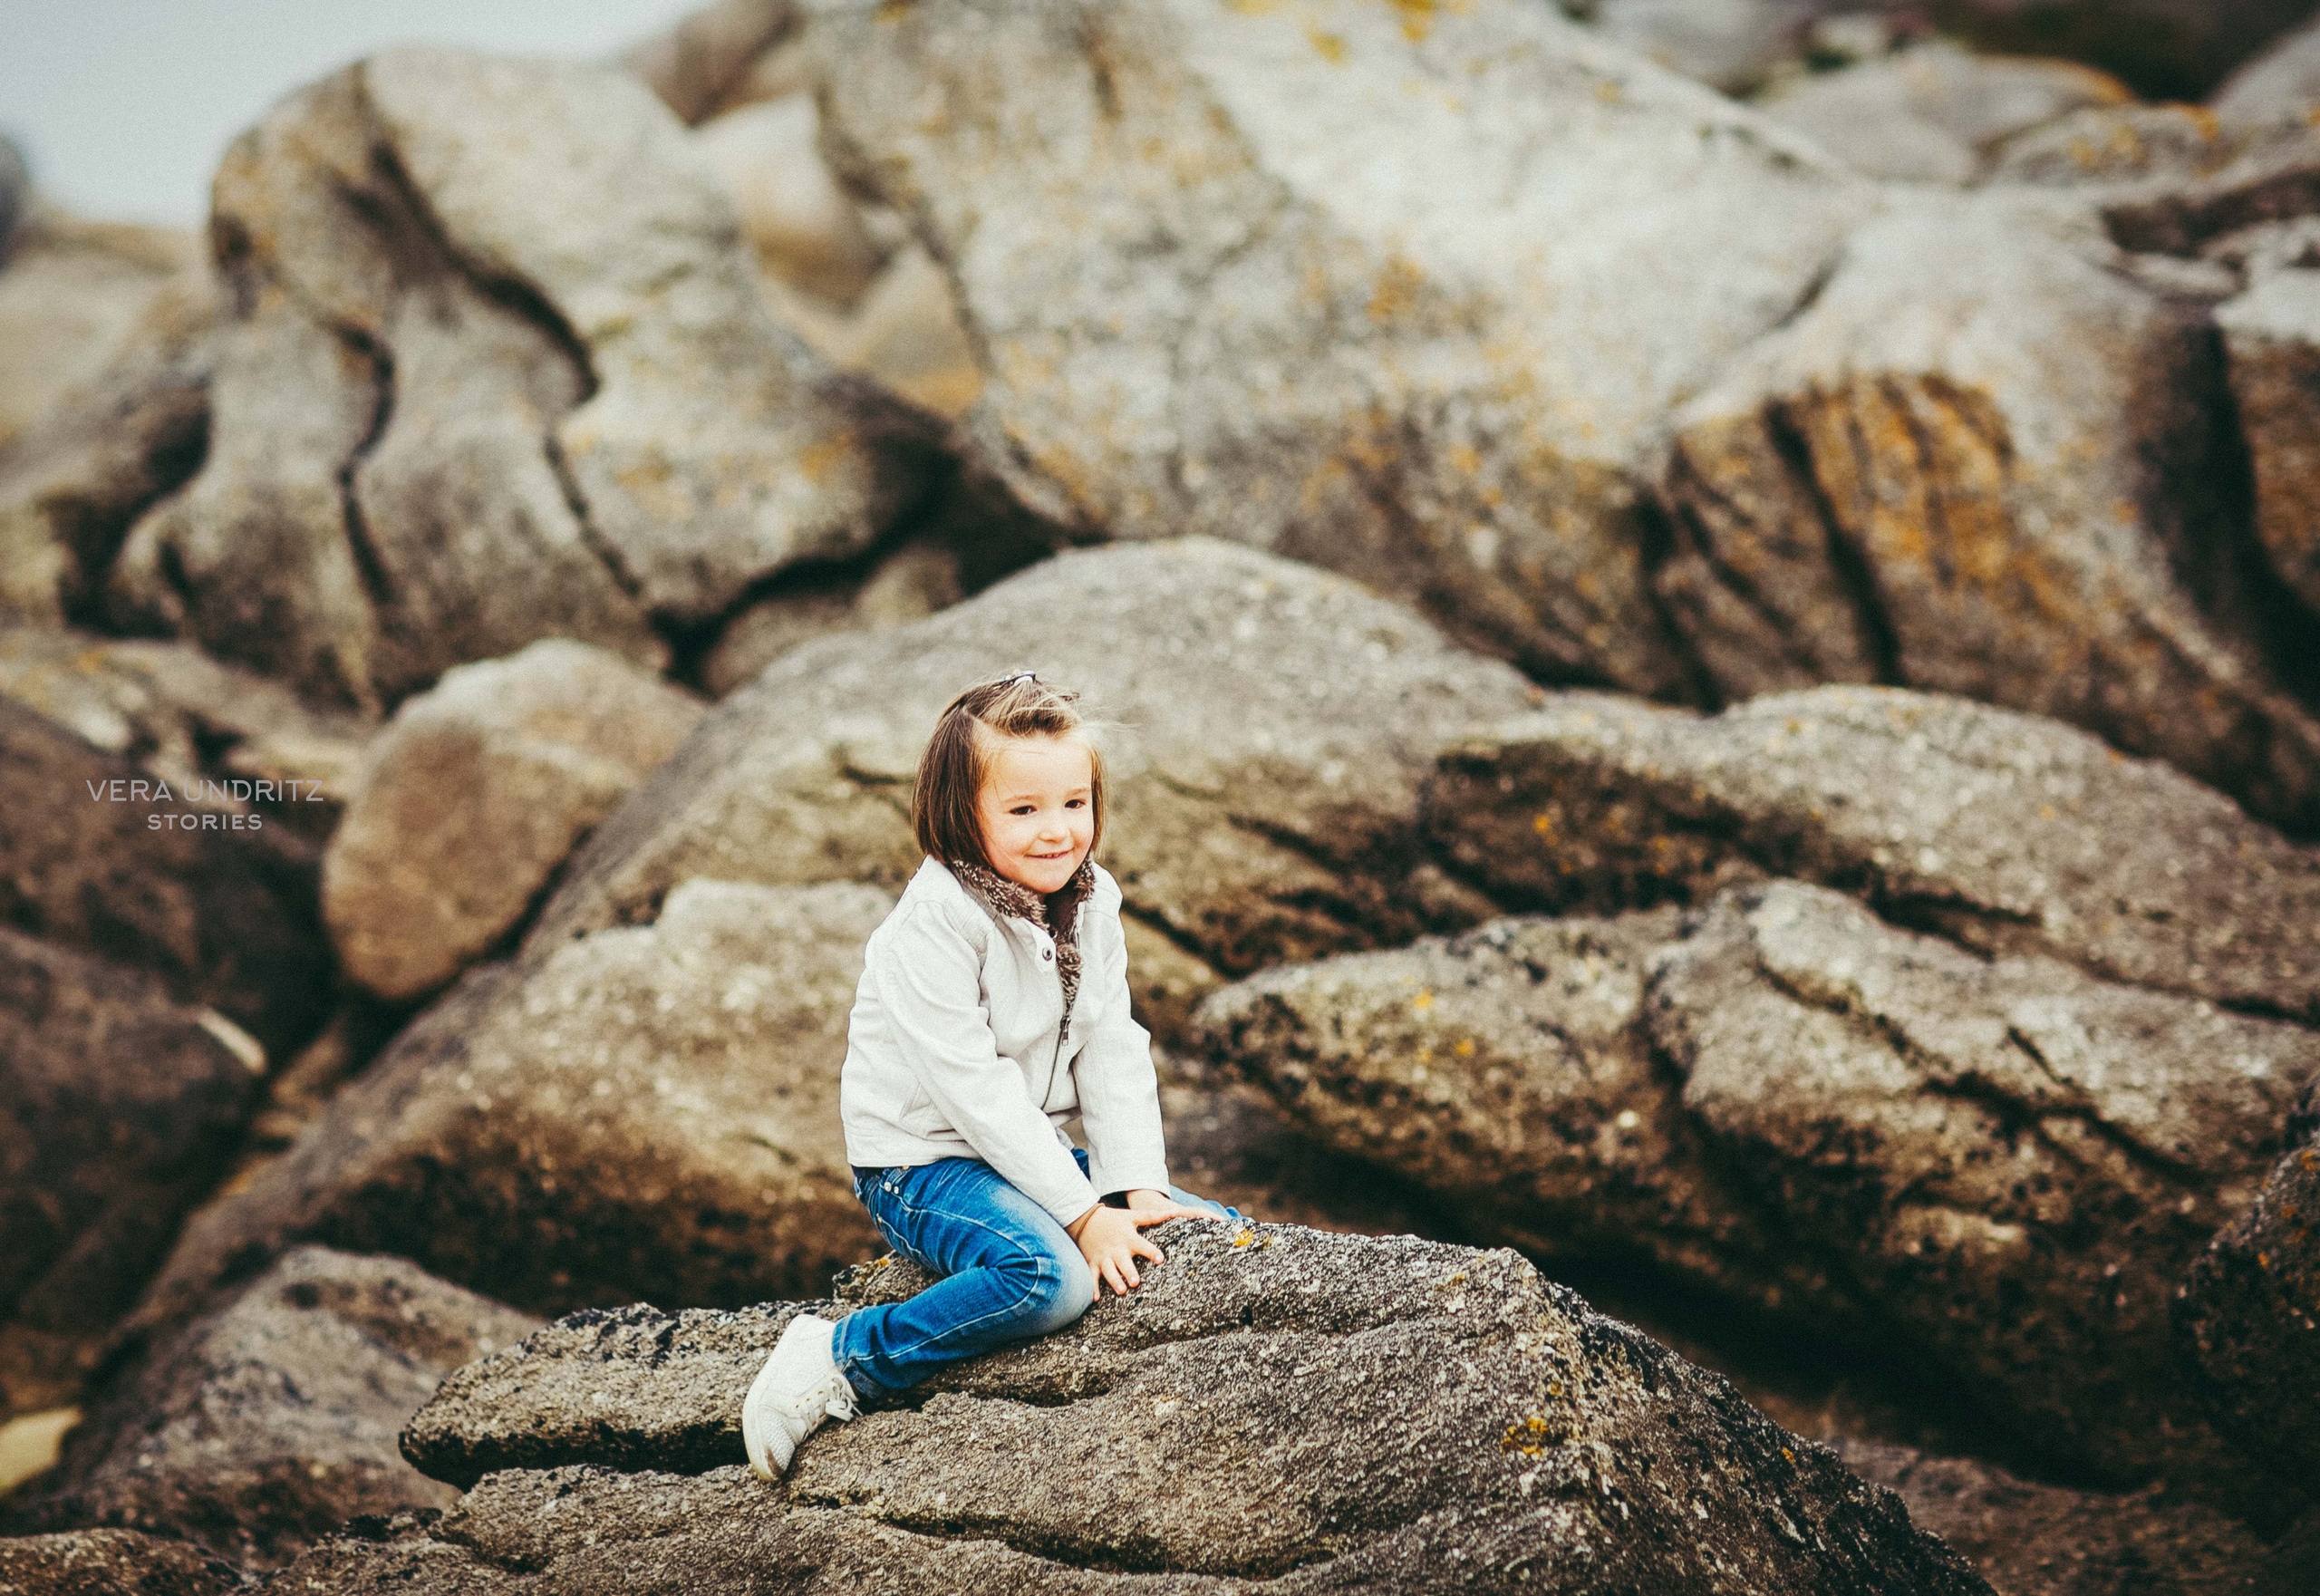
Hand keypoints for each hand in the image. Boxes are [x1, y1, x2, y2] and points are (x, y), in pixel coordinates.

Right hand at [1066, 1191, 1218, 1298]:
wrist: (1086, 1219)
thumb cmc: (1114, 1219)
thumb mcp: (1132, 1215)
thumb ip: (1153, 1216)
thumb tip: (1173, 1211)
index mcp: (1128, 1238)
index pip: (1142, 1245)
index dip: (1151, 1252)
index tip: (1160, 1259)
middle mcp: (1116, 1249)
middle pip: (1123, 1262)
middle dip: (1129, 1271)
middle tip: (1135, 1282)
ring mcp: (1103, 1257)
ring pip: (1109, 1271)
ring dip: (1115, 1281)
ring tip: (1122, 1290)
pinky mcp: (1093, 1263)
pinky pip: (1092, 1276)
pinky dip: (1093, 1287)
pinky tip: (1096, 1298)